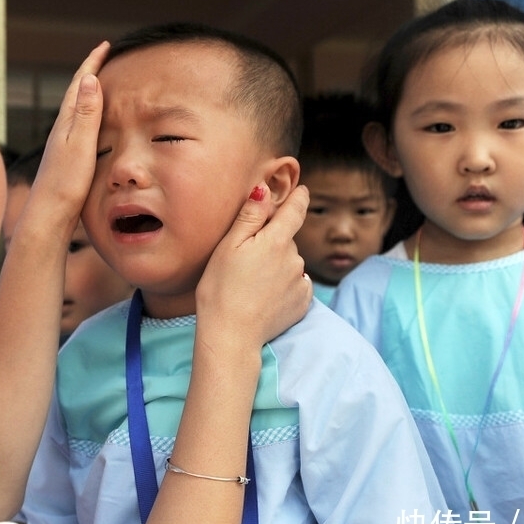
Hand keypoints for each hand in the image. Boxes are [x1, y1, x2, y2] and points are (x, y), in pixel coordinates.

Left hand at [23, 42, 110, 236]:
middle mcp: (61, 130)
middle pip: (76, 93)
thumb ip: (85, 113)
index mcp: (65, 122)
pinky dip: (88, 116)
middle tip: (105, 57)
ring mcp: (62, 144)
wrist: (48, 215)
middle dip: (90, 73)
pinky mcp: (66, 159)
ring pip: (77, 110)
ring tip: (102, 85)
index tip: (106, 45)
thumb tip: (89, 78)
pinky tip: (92, 127)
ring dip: (89, 94)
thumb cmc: (65, 183)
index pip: (79, 84)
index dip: (92, 63)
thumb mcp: (80, 144)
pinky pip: (79, 127)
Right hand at [195, 184, 310, 357]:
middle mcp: (295, 258)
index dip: (299, 197)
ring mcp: (301, 282)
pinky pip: (296, 284)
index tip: (301, 190)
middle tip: (246, 256)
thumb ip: (250, 216)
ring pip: (290, 262)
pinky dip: (283, 285)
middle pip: (287, 239)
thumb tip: (265, 189)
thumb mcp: (228, 246)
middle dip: (273, 240)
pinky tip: (264, 294)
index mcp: (276, 240)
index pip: (296, 209)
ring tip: (251, 281)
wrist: (231, 335)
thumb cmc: (220, 288)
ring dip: (277, 264)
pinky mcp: (302, 303)